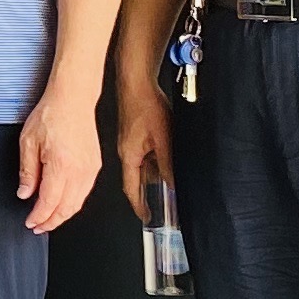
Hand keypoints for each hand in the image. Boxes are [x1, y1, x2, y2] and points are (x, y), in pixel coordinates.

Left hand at [14, 79, 101, 235]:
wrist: (73, 99)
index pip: (49, 203)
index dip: (38, 217)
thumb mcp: (28, 142)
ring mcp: (90, 169)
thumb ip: (27, 171)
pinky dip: (73, 203)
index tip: (31, 223)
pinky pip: (85, 192)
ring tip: (49, 219)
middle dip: (51, 222)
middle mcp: (79, 171)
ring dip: (63, 215)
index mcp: (61, 166)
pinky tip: (63, 203)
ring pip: (78, 203)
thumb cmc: (51, 114)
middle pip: (66, 209)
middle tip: (38, 227)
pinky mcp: (96, 166)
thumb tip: (25, 193)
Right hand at [111, 75, 175, 228]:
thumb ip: (168, 163)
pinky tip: (167, 152)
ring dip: (156, 171)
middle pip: (138, 178)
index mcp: (128, 156)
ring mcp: (129, 143)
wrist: (136, 82)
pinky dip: (156, 158)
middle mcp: (126, 152)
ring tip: (170, 172)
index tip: (147, 216)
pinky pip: (145, 153)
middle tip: (166, 198)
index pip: (131, 189)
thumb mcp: (163, 138)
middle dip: (151, 188)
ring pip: (144, 165)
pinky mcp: (134, 134)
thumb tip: (173, 182)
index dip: (139, 205)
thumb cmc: (145, 105)